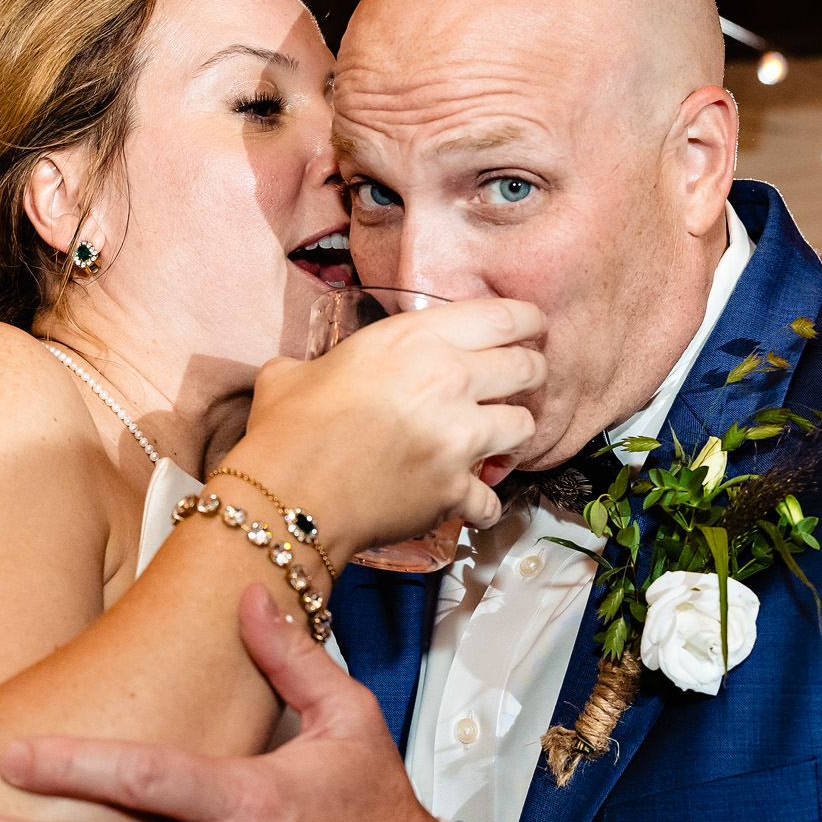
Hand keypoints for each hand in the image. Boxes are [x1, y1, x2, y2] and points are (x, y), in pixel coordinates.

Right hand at [233, 297, 544, 558]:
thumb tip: (304, 372)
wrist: (288, 496)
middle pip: (527, 367)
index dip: (528, 322)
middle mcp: (448, 379)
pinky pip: (493, 498)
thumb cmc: (287, 430)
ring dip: (513, 435)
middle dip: (530, 374)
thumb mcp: (295, 372)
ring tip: (497, 441)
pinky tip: (469, 501)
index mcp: (414, 339)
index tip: (534, 328)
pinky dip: (483, 504)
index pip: (503, 317)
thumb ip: (317, 362)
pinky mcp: (456, 489)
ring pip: (524, 427)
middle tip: (520, 382)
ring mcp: (459, 437)